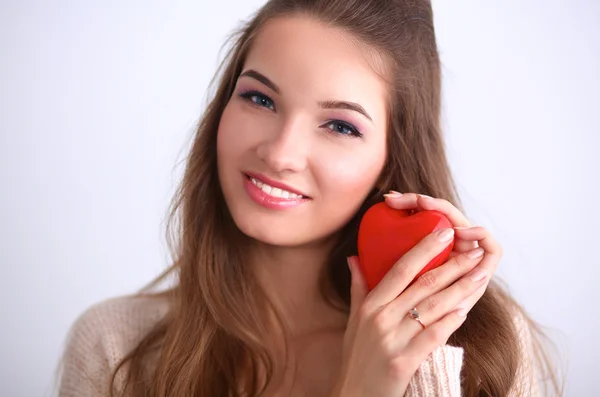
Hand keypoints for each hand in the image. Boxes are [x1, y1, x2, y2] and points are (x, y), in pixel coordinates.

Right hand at [330, 194, 501, 396]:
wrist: (353, 395)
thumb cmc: (356, 357)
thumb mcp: (353, 320)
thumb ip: (358, 287)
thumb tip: (355, 258)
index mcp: (370, 305)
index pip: (400, 269)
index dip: (424, 248)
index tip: (444, 233)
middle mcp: (381, 318)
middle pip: (423, 284)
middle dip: (453, 265)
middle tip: (474, 251)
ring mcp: (393, 339)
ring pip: (433, 307)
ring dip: (461, 288)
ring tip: (480, 274)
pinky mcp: (404, 361)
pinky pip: (434, 335)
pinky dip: (452, 320)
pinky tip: (467, 308)